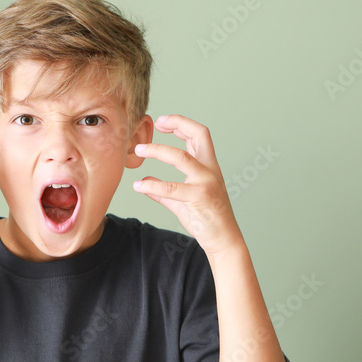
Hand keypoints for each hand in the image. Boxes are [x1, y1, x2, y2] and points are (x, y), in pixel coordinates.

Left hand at [132, 114, 243, 256]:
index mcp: (208, 167)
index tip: (162, 121)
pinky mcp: (200, 198)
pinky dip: (152, 184)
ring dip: (158, 150)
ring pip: (181, 157)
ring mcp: (206, 183)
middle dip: (179, 123)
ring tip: (139, 149)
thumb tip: (145, 183)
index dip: (181, 123)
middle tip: (157, 121)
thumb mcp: (181, 202)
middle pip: (199, 134)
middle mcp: (210, 170)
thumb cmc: (206, 220)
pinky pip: (172, 187)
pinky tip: (138, 185)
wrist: (223, 241)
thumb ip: (163, 191)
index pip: (198, 135)